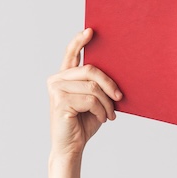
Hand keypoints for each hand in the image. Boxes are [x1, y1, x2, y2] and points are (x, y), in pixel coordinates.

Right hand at [47, 28, 121, 158]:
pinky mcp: (60, 102)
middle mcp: (56, 80)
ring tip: (110, 114)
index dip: (80, 40)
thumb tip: (117, 73)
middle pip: (90, 70)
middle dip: (110, 83)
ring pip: (93, 87)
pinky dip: (101, 111)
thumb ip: (97, 85)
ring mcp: (56, 90)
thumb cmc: (83, 123)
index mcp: (64, 77)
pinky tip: (102, 119)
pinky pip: (91, 100)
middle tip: (120, 97)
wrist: (71, 147)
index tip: (91, 30)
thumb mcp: (93, 100)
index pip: (71, 53)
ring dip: (107, 103)